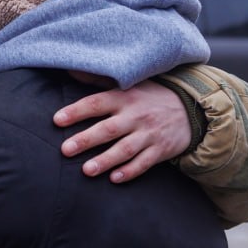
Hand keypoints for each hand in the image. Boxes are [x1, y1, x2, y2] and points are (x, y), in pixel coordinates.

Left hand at [54, 80, 190, 182]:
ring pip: (125, 149)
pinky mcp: (160, 150)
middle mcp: (136, 116)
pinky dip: (130, 171)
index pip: (97, 103)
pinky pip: (144, 163)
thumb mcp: (128, 83)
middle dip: (86, 140)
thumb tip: (69, 68)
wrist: (190, 108)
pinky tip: (115, 179)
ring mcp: (149, 134)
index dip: (76, 111)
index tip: (57, 120)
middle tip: (65, 150)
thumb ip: (97, 80)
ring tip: (86, 170)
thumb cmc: (150, 96)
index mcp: (124, 98)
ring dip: (106, 160)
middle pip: (108, 129)